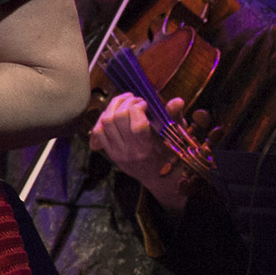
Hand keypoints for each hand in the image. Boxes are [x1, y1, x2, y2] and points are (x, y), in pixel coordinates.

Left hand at [94, 92, 194, 210]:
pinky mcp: (109, 152)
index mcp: (147, 147)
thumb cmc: (167, 152)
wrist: (156, 176)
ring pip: (106, 121)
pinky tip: (113, 113)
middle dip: (125, 102)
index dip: (138, 108)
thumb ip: (174, 116)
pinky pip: (97, 131)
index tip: (145, 103)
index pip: (137, 125)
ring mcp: (117, 152)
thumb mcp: (173, 135)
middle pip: (118, 118)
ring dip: (113, 106)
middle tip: (133, 99)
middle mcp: (130, 150)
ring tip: (124, 101)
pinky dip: (102, 119)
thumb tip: (178, 100)